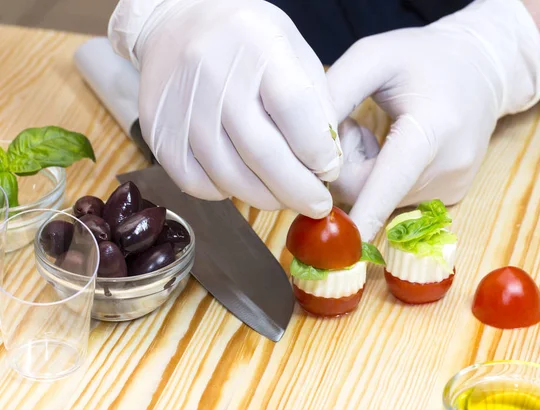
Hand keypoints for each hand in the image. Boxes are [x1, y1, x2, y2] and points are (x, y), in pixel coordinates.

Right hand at [108, 0, 340, 217]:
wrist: (174, 24)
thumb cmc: (245, 39)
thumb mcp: (293, 50)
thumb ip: (317, 103)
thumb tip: (327, 163)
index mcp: (258, 45)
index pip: (295, 110)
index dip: (318, 152)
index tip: (329, 171)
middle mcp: (214, 74)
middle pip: (262, 154)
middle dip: (298, 191)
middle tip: (316, 205)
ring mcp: (182, 106)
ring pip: (230, 176)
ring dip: (265, 198)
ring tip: (283, 196)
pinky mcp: (160, 131)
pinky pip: (196, 183)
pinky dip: (225, 193)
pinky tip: (240, 182)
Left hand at [327, 0, 539, 240]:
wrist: (482, 69)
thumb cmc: (422, 57)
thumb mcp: (374, 57)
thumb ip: (335, 93)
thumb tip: (306, 144)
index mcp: (433, 128)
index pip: (392, 178)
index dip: (368, 210)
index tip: (351, 240)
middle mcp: (447, 167)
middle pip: (370, 191)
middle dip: (346, 164)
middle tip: (353, 125)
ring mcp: (452, 186)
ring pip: (381, 197)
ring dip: (365, 170)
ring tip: (384, 131)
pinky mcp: (451, 196)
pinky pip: (397, 198)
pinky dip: (384, 178)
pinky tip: (399, 147)